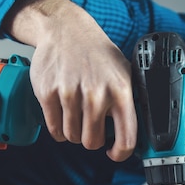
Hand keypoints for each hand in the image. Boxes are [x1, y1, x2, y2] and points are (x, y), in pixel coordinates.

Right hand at [3, 0, 136, 161]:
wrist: (66, 30)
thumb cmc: (97, 56)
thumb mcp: (124, 74)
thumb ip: (131, 103)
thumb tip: (136, 135)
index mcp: (121, 92)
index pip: (126, 139)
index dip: (119, 153)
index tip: (113, 153)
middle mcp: (96, 94)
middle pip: (92, 142)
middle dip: (91, 139)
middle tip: (91, 127)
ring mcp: (70, 94)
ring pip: (72, 137)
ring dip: (73, 132)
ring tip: (76, 115)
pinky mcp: (48, 94)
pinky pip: (54, 130)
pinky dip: (58, 128)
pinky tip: (63, 116)